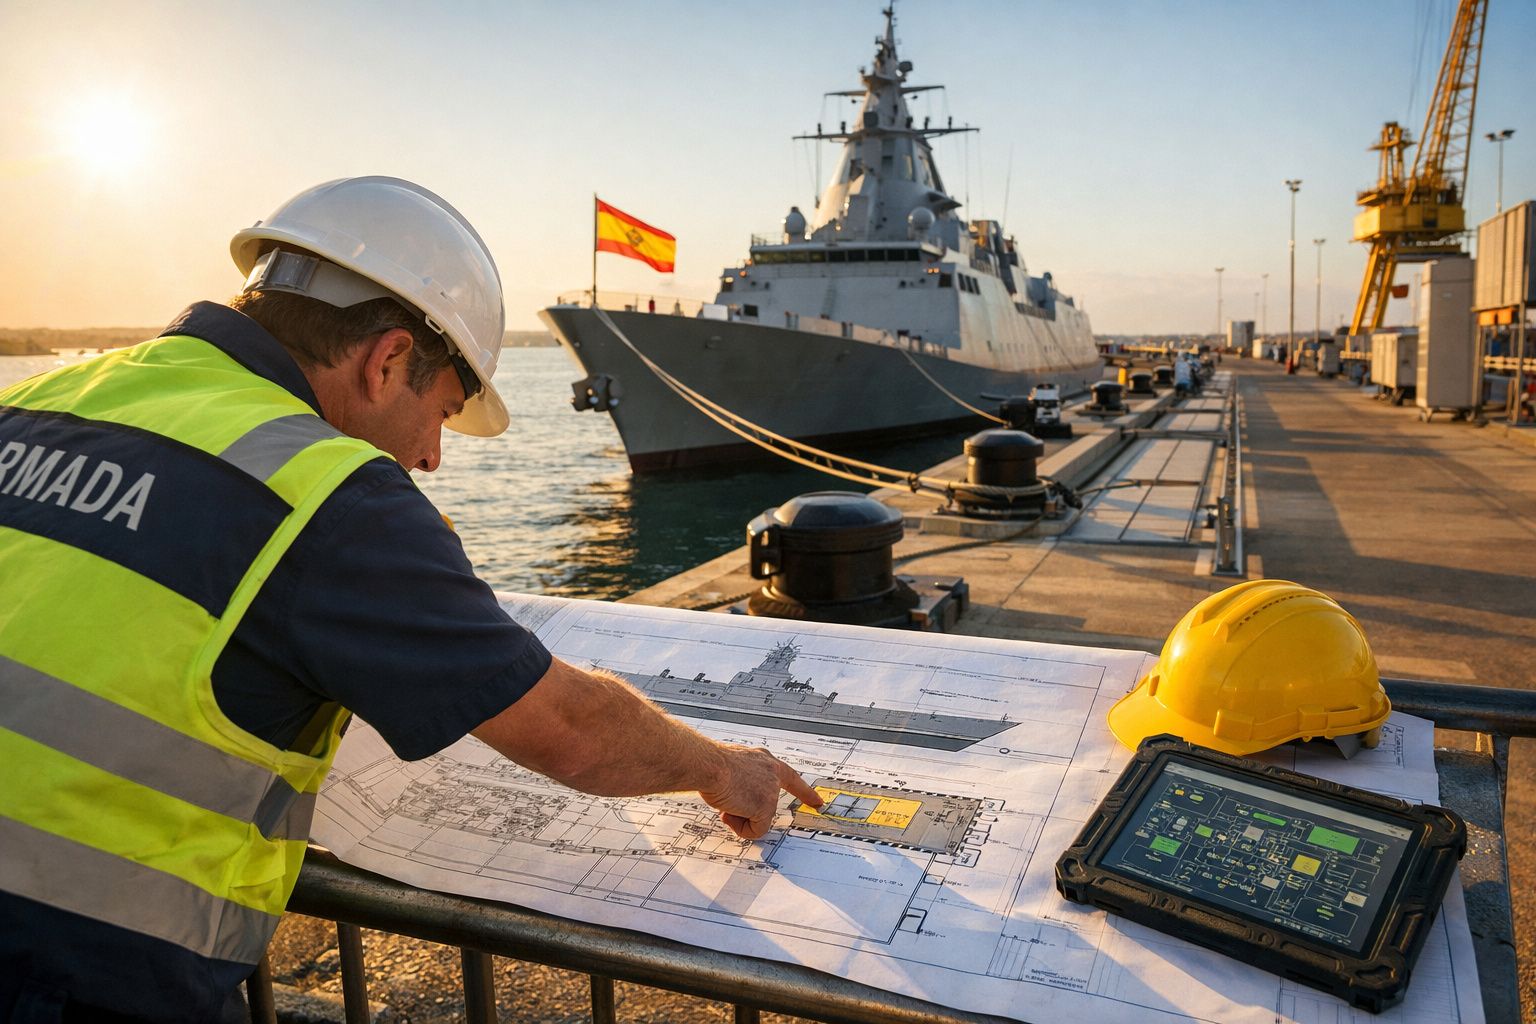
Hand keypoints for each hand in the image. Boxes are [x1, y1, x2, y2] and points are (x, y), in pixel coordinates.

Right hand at [699, 744, 823, 839]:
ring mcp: (770, 791)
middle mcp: (771, 773)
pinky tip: (729, 812)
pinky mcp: (766, 807)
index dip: (804, 792)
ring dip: (738, 816)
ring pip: (758, 818)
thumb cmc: (712, 763)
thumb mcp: (731, 768)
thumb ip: (741, 782)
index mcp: (763, 759)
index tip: (818, 802)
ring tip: (724, 803)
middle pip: (770, 803)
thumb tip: (734, 801)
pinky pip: (755, 830)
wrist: (709, 765)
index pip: (790, 777)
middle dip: (751, 811)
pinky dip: (741, 828)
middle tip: (738, 813)